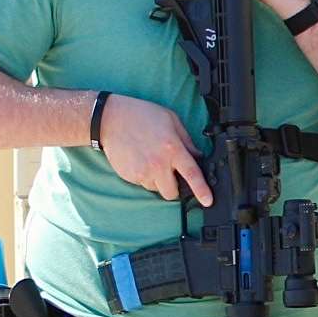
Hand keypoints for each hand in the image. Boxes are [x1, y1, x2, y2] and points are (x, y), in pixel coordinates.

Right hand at [96, 93, 212, 205]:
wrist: (109, 119)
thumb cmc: (140, 115)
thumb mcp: (171, 120)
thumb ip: (186, 141)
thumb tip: (197, 157)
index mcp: (172, 149)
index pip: (192, 174)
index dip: (202, 190)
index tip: (208, 201)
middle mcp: (158, 164)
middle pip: (172, 193)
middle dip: (174, 187)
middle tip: (169, 173)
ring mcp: (142, 172)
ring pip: (157, 189)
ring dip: (158, 180)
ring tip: (150, 160)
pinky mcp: (130, 176)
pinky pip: (143, 184)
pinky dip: (144, 176)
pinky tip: (140, 160)